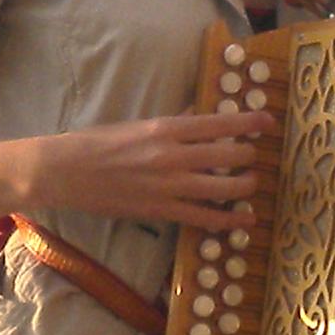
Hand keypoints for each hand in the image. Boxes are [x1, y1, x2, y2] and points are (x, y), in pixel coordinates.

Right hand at [20, 109, 276, 232]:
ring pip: (224, 187)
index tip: (268, 121)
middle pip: (229, 155)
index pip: (220, 122)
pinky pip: (205, 218)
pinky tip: (244, 219)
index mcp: (166, 128)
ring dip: (245, 186)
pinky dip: (228, 219)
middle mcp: (173, 155)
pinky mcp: (162, 211)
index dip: (249, 122)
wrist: (66, 171)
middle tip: (255, 157)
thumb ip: (173, 122)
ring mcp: (169, 186)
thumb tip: (200, 114)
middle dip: (250, 156)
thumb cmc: (98, 143)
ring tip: (251, 184)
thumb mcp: (138, 124)